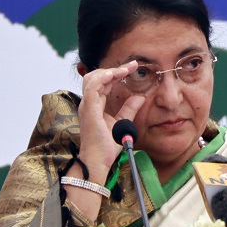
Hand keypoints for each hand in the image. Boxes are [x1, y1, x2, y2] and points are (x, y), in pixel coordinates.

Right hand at [76, 59, 144, 176]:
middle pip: (96, 77)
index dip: (116, 73)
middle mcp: (88, 103)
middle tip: (132, 65)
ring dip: (109, 71)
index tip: (132, 68)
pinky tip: (115, 75)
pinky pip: (93, 87)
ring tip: (125, 69)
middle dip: (113, 69)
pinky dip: (103, 78)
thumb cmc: (106, 146)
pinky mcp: (88, 110)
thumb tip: (140, 97)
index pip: (103, 83)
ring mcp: (87, 106)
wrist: (98, 161)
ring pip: (92, 78)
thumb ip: (129, 109)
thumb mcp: (122, 123)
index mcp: (94, 105)